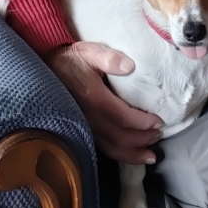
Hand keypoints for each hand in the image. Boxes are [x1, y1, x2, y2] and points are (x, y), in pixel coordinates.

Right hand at [44, 42, 162, 164]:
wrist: (47, 70)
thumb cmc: (72, 60)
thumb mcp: (89, 51)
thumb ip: (109, 57)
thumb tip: (130, 66)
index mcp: (94, 97)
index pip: (122, 117)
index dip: (142, 123)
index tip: (158, 121)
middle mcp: (89, 117)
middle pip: (119, 137)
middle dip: (142, 140)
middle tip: (159, 134)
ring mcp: (84, 126)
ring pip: (110, 148)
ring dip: (132, 154)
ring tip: (151, 156)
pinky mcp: (81, 130)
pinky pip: (102, 148)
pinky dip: (118, 155)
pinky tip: (130, 156)